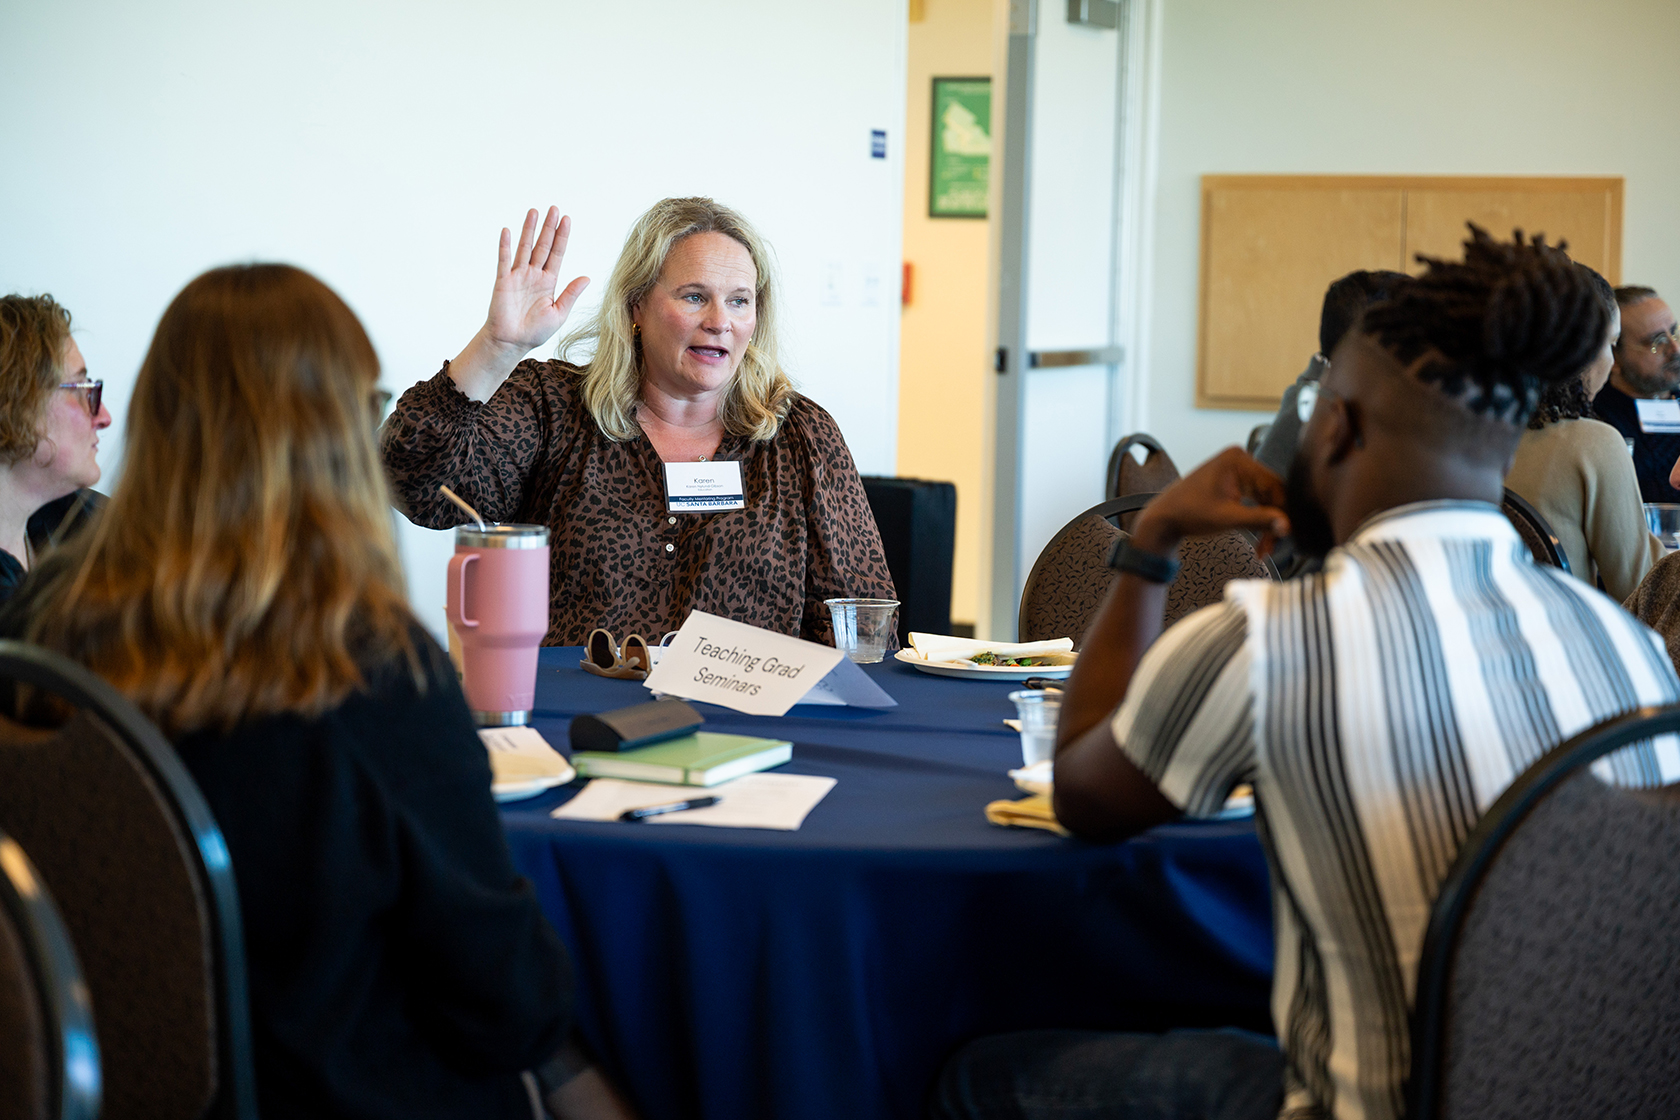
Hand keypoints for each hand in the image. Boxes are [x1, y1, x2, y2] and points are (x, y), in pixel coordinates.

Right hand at [484, 207, 591, 355]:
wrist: (512, 343)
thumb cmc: (535, 331)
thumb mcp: (559, 313)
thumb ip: (571, 294)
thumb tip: (586, 277)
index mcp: (549, 282)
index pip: (557, 254)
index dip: (562, 237)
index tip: (567, 220)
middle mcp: (534, 275)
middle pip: (543, 246)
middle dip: (549, 228)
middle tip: (554, 208)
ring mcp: (518, 276)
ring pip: (525, 248)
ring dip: (529, 230)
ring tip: (534, 211)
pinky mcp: (503, 281)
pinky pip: (504, 261)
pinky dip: (506, 246)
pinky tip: (508, 231)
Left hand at [1130, 447, 1289, 557]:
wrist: (1164, 518)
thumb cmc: (1187, 513)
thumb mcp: (1227, 518)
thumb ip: (1260, 520)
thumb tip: (1286, 525)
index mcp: (1238, 460)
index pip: (1275, 486)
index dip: (1283, 512)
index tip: (1285, 534)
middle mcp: (1239, 460)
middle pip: (1272, 493)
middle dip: (1273, 522)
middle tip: (1271, 547)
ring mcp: (1236, 470)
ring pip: (1265, 500)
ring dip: (1265, 524)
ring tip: (1263, 548)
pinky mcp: (1234, 481)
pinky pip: (1255, 500)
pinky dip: (1256, 519)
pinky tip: (1258, 540)